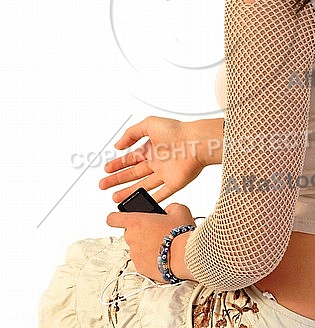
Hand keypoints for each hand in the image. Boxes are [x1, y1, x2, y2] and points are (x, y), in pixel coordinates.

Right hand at [99, 116, 222, 203]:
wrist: (196, 142)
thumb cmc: (176, 131)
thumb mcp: (149, 124)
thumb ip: (131, 134)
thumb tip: (118, 145)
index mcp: (152, 147)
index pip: (131, 158)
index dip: (118, 164)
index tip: (106, 169)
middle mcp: (157, 161)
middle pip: (133, 173)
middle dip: (118, 179)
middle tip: (103, 185)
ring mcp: (165, 173)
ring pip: (143, 185)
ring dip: (129, 191)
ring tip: (115, 197)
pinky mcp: (175, 183)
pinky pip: (161, 194)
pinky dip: (150, 200)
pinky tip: (140, 204)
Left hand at [107, 202, 195, 281]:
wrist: (185, 256)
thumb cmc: (180, 232)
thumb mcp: (178, 210)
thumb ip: (169, 207)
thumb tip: (167, 210)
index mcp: (136, 221)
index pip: (113, 218)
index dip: (116, 217)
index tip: (119, 218)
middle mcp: (131, 238)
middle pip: (129, 233)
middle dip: (140, 232)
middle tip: (155, 231)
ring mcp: (135, 255)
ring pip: (136, 247)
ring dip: (145, 245)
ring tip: (162, 244)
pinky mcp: (141, 268)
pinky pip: (142, 261)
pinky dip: (149, 258)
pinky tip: (163, 255)